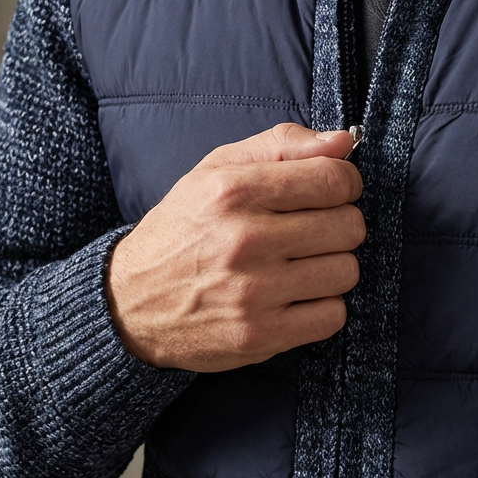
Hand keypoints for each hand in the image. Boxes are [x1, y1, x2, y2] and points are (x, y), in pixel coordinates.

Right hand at [105, 124, 364, 370]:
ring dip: (331, 267)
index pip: (334, 180)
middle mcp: (244, 240)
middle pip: (349, 226)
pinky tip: (294, 296)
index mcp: (233, 191)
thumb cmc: (183, 229)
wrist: (129, 303)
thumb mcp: (216, 170)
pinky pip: (332, 316)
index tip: (330, 193)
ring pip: (346, 271)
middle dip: (338, 225)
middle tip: (311, 231)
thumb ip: (282, 146)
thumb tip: (343, 141)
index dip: (345, 184)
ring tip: (299, 265)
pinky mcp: (260, 335)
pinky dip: (321, 307)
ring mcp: (253, 292)